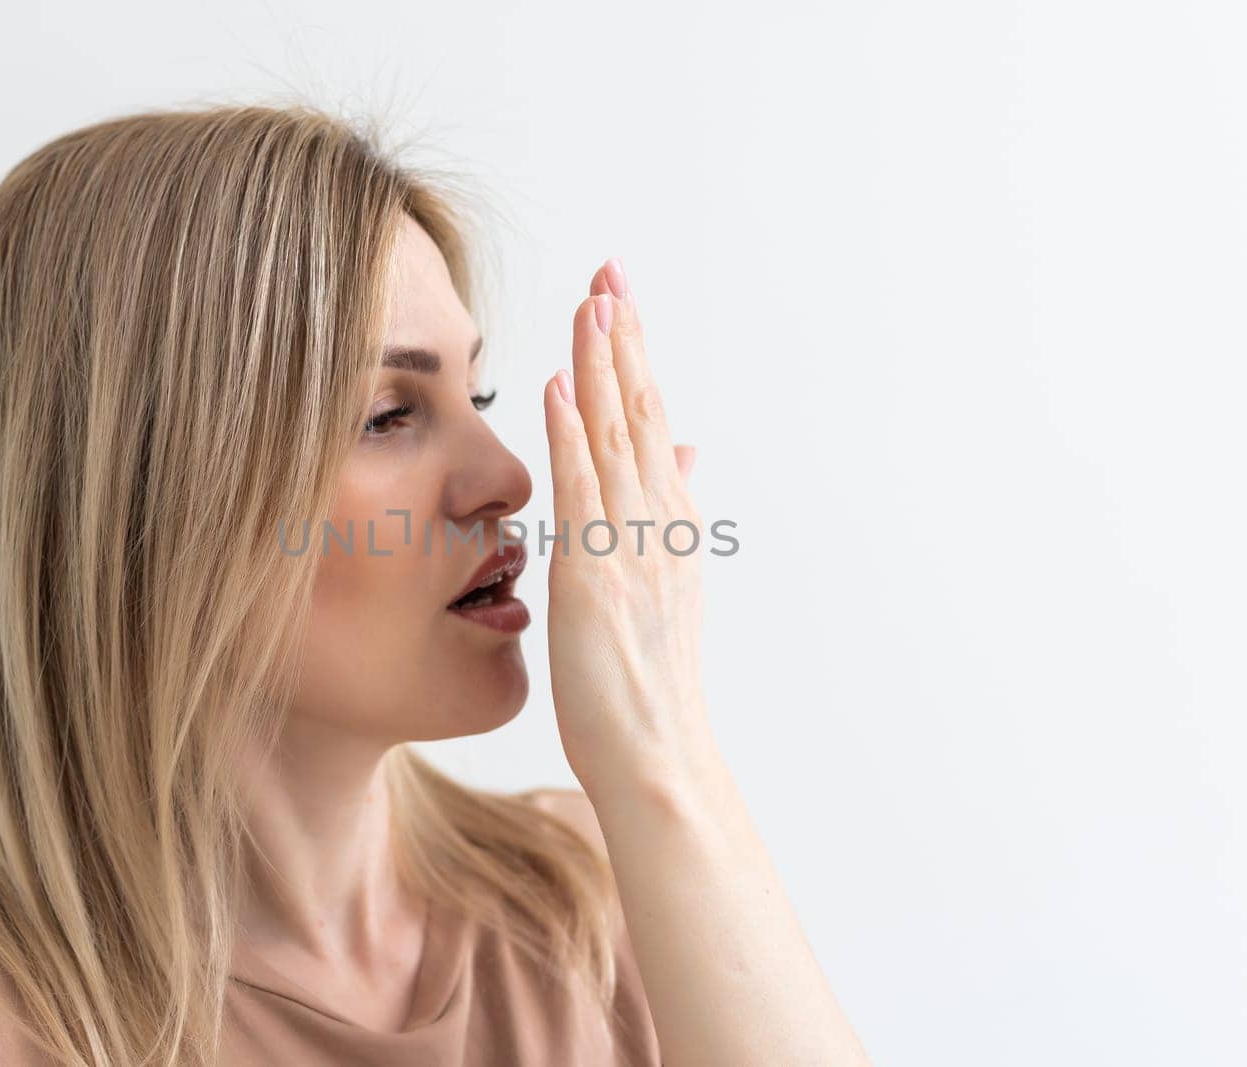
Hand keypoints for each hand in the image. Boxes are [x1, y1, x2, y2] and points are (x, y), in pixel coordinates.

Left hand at [541, 257, 716, 803]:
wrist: (656, 756)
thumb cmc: (647, 682)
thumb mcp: (665, 582)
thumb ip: (672, 509)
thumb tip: (686, 451)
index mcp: (667, 520)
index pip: (648, 420)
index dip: (632, 356)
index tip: (616, 297)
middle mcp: (656, 522)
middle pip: (639, 411)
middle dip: (623, 336)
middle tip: (610, 267)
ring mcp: (631, 546)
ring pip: (617, 437)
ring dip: (602, 365)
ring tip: (592, 300)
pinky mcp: (596, 576)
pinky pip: (585, 492)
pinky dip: (573, 434)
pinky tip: (560, 384)